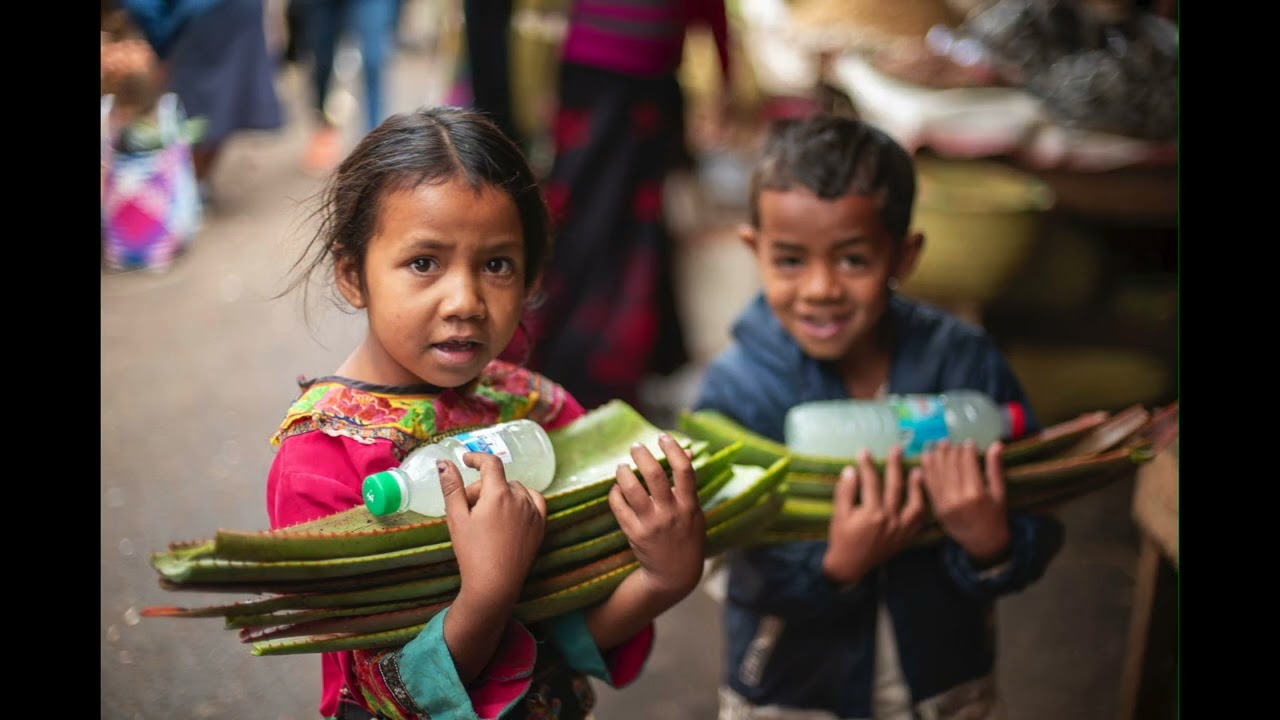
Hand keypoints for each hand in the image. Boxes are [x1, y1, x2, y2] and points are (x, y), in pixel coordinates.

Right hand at [439, 453, 546, 682]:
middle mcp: (520, 498)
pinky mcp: (541, 525)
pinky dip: (522, 500)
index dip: (477, 458)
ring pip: (516, 490)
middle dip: (482, 488)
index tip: (467, 460)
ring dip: (501, 494)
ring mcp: (533, 512)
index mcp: (498, 493)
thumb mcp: (456, 518)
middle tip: (466, 508)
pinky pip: (534, 501)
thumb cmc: (472, 552)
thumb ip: (451, 487)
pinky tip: (511, 512)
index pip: (491, 463)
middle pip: (499, 481)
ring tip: (486, 515)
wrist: (495, 584)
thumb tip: (444, 462)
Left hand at [608, 434, 705, 605]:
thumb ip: (688, 483)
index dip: (674, 449)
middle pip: (655, 475)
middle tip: (636, 447)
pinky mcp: (634, 534)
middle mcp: (671, 513)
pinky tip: (617, 489)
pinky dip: (615, 493)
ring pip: (632, 489)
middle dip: (643, 455)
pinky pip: (618, 507)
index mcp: (689, 505)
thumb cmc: (686, 537)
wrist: (674, 576)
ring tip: (622, 466)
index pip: (684, 470)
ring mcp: (651, 524)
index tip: (663, 437)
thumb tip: (686, 450)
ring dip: (623, 472)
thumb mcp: (694, 511)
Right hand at [822, 446, 926, 585]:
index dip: (868, 465)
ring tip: (917, 470)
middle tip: (896, 449)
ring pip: (914, 503)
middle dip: (895, 465)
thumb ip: (845, 492)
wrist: (850, 566)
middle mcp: (890, 519)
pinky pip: (920, 520)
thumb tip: (851, 470)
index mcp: (871, 513)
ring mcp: (901, 529)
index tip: (865, 451)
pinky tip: (922, 494)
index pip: (871, 482)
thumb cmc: (842, 539)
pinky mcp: (906, 536)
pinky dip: (923, 506)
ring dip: (917, 485)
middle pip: (895, 486)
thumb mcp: (839, 514)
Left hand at [919, 440, 1010, 565]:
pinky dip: (926, 470)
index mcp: (976, 494)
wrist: (983, 542)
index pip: (968, 464)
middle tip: (949, 440)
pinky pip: (929, 485)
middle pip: (951, 466)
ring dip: (936, 456)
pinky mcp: (936, 508)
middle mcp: (958, 498)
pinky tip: (926, 458)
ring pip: (937, 474)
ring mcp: (944, 504)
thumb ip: (996, 468)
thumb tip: (997, 444)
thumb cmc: (995, 516)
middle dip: (950, 451)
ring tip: (936, 444)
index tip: (968, 442)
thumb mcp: (1000, 493)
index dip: (967, 450)